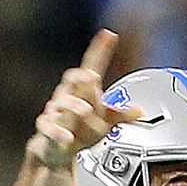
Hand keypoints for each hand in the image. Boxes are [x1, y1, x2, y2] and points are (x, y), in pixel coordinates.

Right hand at [27, 29, 150, 169]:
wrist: (56, 150)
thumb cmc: (78, 130)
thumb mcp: (103, 122)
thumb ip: (119, 115)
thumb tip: (139, 110)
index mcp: (82, 91)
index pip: (92, 65)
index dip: (101, 50)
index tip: (109, 35)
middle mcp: (67, 96)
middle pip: (72, 79)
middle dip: (80, 77)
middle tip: (91, 77)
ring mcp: (56, 112)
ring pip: (62, 103)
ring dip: (74, 106)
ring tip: (85, 111)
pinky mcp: (47, 129)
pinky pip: (50, 128)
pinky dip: (59, 132)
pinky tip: (68, 137)